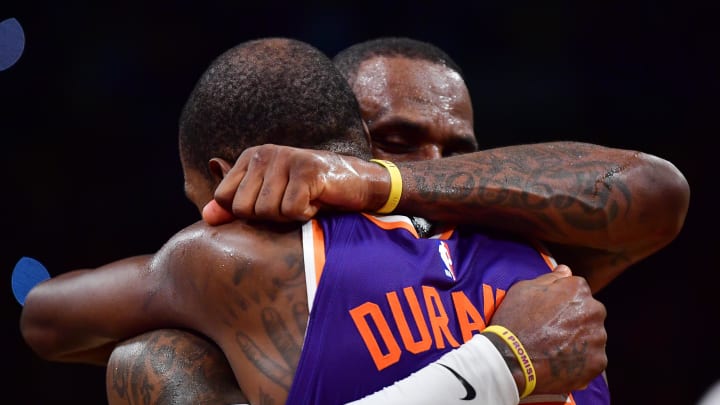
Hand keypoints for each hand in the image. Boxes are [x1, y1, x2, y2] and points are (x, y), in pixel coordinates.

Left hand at [204, 144, 388, 223]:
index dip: (248, 213)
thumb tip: (206, 216)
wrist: (358, 184)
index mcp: (251, 157)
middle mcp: (265, 153)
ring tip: (305, 201)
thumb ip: (236, 205)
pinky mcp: (307, 170)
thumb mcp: (269, 198)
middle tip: (291, 204)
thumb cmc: (312, 193)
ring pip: (266, 212)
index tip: (274, 204)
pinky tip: (317, 202)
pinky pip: (291, 211)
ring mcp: (286, 159)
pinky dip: (306, 215)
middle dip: (268, 217)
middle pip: (243, 208)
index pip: (224, 198)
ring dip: (288, 217)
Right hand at [489, 265, 606, 394]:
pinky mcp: (598, 363)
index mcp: (578, 289)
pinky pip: (592, 359)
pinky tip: (560, 362)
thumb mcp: (524, 289)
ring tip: (554, 350)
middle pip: (589, 313)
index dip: (562, 302)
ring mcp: (598, 338)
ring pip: (591, 336)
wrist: (511, 360)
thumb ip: (550, 278)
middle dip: (575, 320)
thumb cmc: (514, 320)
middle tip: (551, 332)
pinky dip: (580, 361)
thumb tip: (566, 270)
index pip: (578, 291)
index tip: (548, 313)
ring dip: (579, 341)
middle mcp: (594, 311)